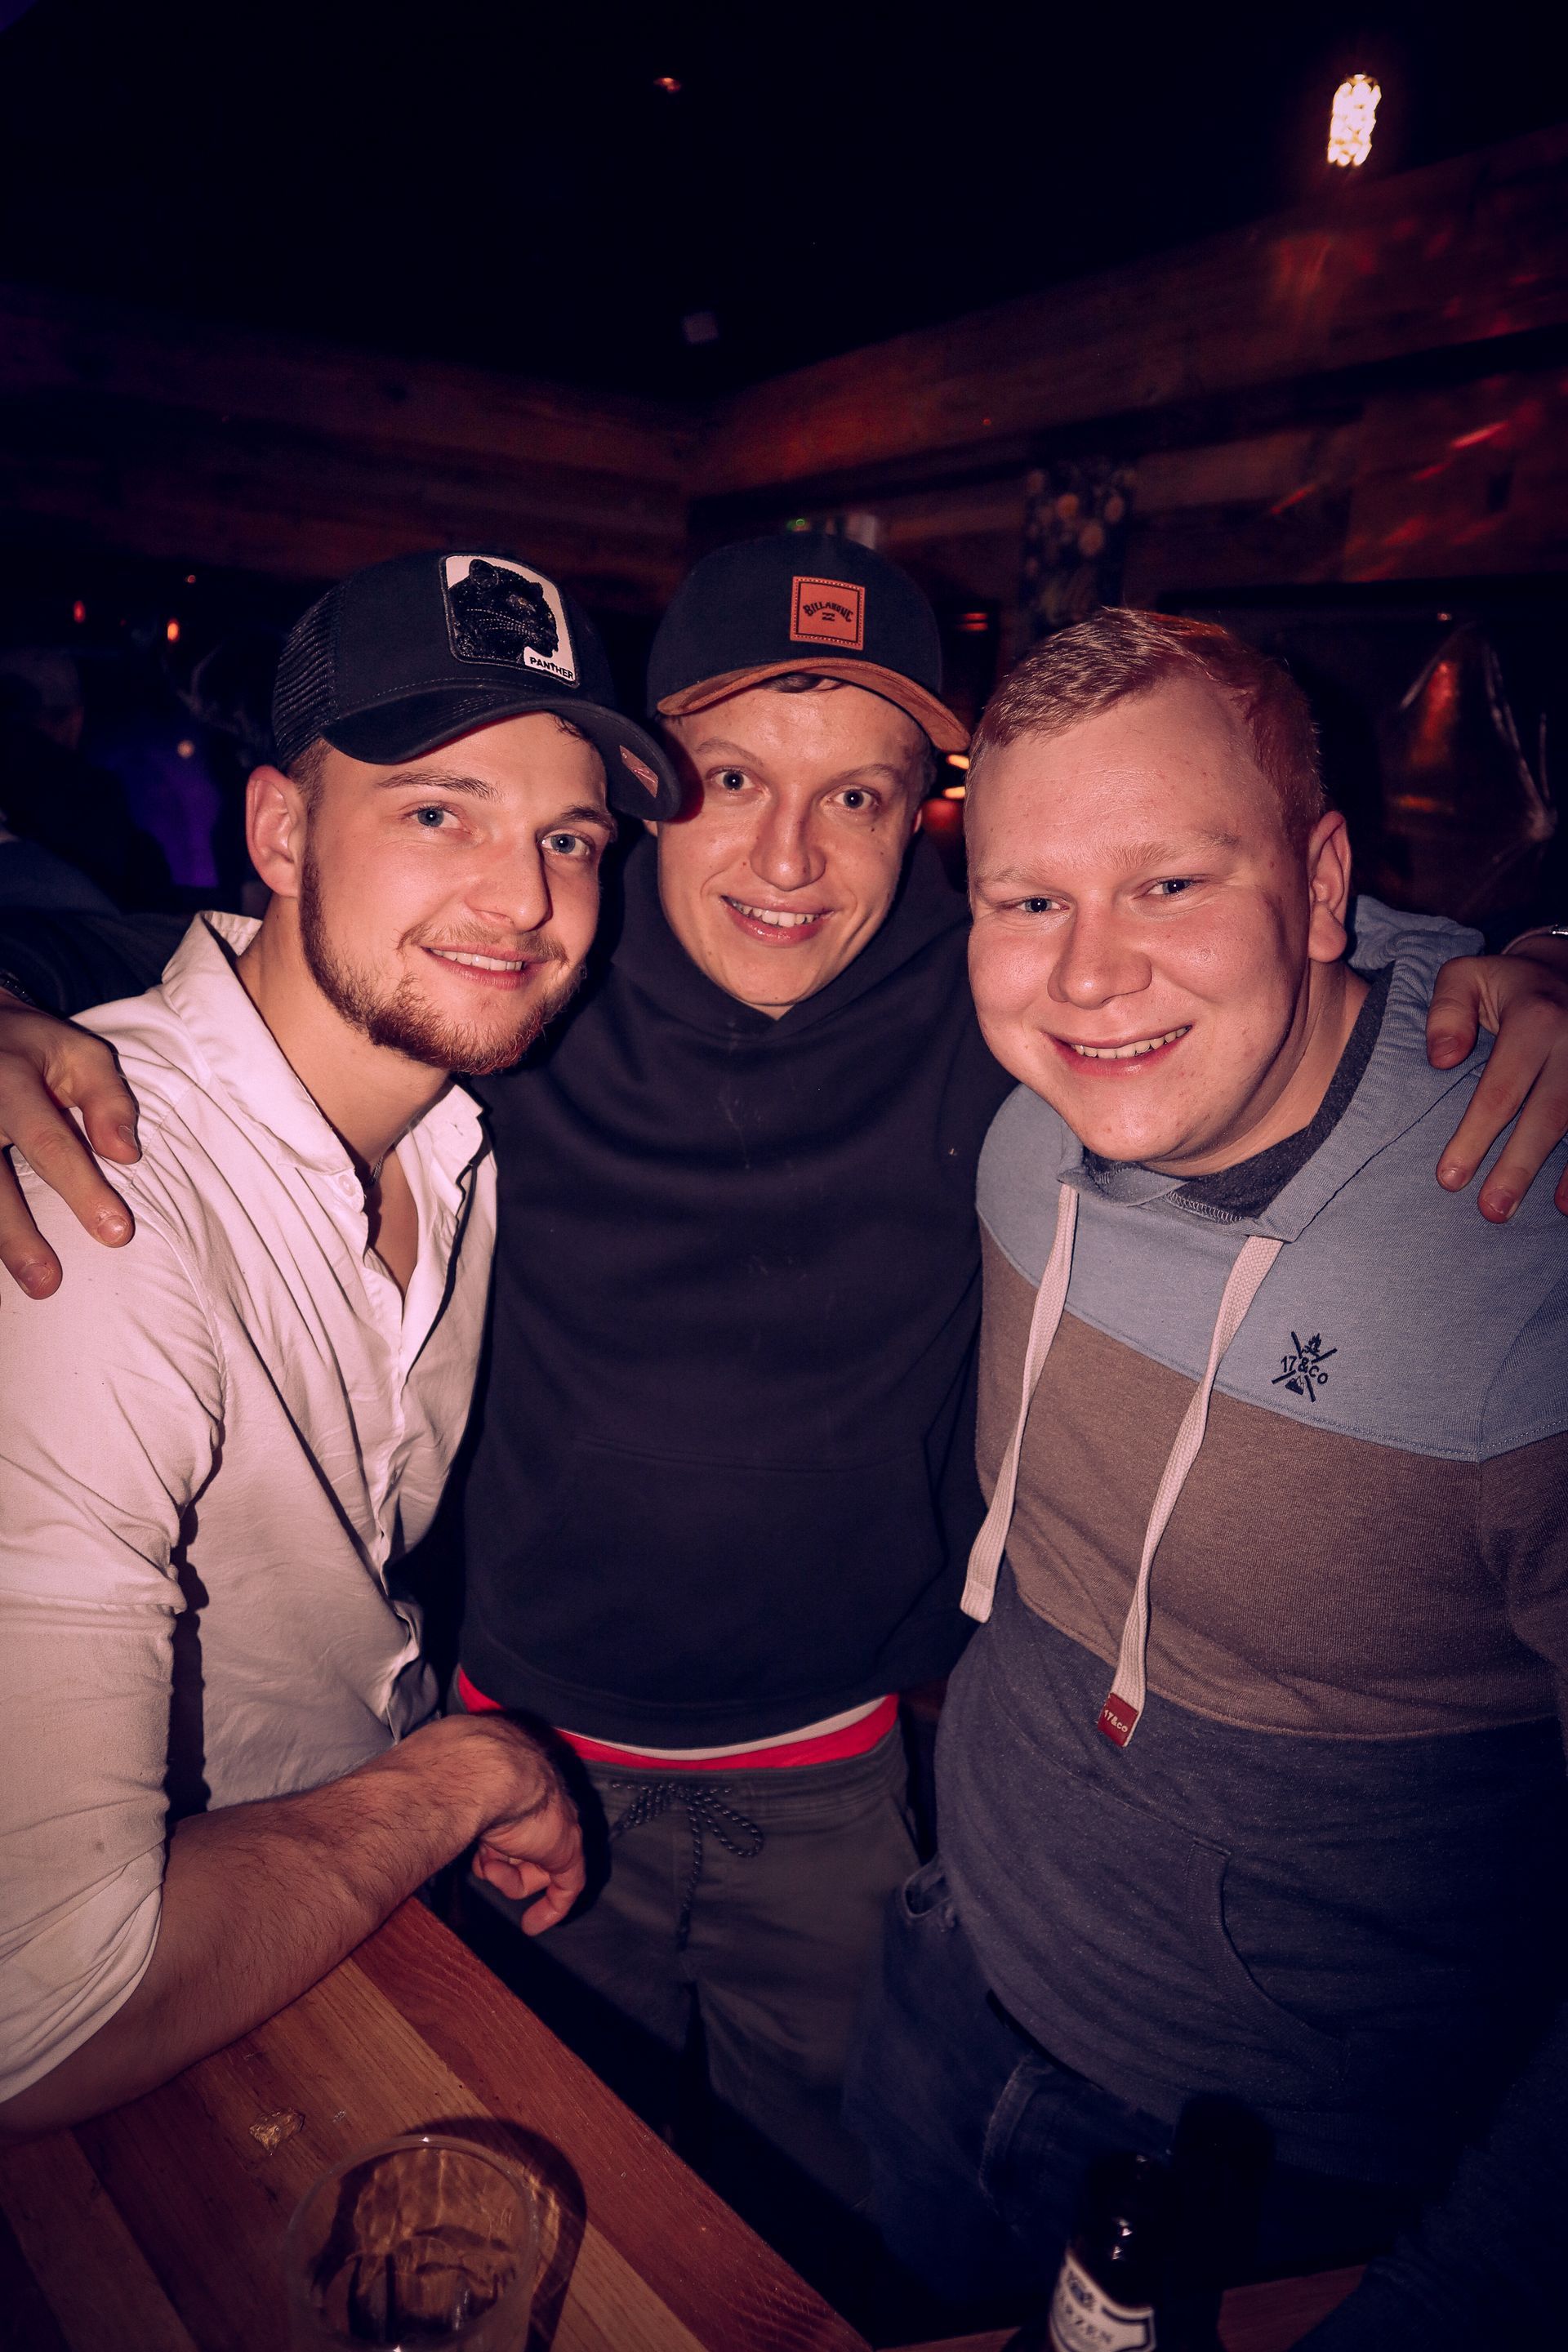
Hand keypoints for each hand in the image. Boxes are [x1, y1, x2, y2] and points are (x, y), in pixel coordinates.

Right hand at [0, 994, 141, 1295]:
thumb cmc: (34, 1049)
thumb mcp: (79, 1053)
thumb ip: (108, 1100)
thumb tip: (127, 1156)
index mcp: (8, 1081)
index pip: (49, 1143)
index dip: (83, 1190)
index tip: (117, 1234)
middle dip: (15, 1235)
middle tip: (46, 1284)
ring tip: (25, 1287)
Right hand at [467, 1724, 584, 1933]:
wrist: (492, 1773)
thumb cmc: (465, 1776)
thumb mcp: (452, 1796)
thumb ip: (450, 1809)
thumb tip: (421, 1817)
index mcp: (516, 1783)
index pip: (512, 1822)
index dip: (496, 1847)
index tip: (485, 1863)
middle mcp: (539, 1802)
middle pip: (522, 1847)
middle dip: (500, 1864)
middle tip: (485, 1866)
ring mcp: (556, 1825)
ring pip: (534, 1866)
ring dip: (507, 1879)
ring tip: (490, 1866)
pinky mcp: (567, 1851)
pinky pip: (566, 1886)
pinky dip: (551, 1908)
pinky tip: (532, 1925)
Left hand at [1428, 941, 1567, 1219]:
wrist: (1567, 971)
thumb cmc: (1506, 985)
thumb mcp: (1465, 977)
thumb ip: (1445, 1013)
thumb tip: (1442, 1059)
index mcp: (1535, 1017)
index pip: (1502, 1088)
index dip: (1476, 1135)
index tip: (1449, 1178)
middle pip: (1549, 1113)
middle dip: (1519, 1165)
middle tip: (1492, 1210)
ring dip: (1563, 1175)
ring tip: (1524, 1209)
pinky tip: (1567, 1201)